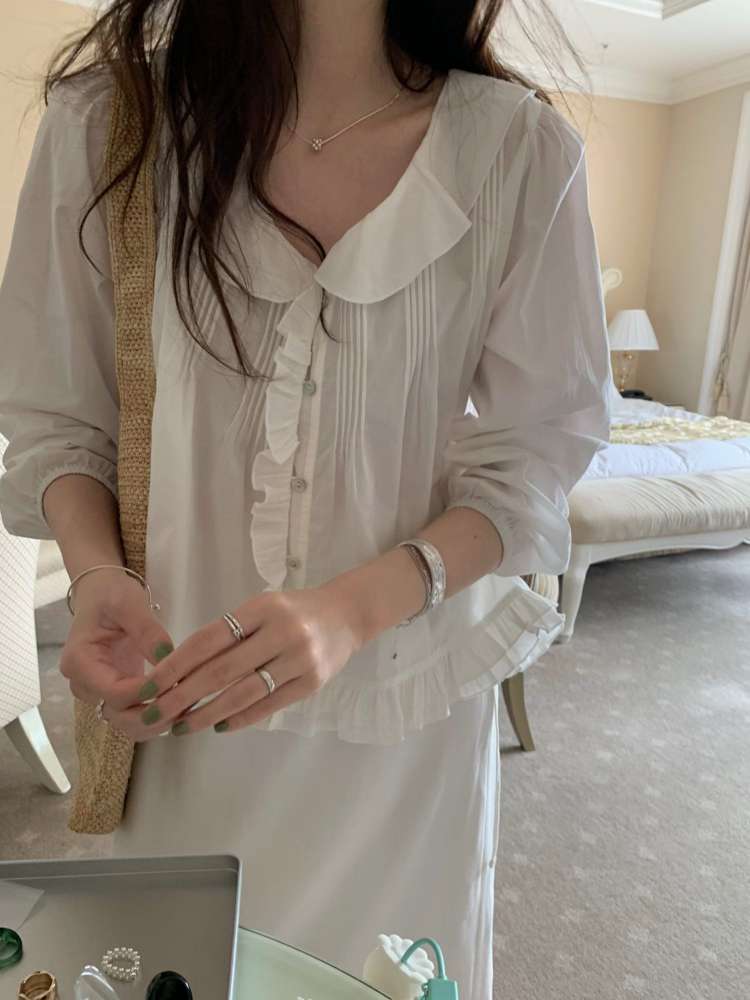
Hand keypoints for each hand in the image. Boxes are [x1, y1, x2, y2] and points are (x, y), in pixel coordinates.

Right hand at [60, 569, 175, 740]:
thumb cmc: (111, 594)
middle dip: (154, 713)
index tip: (177, 684)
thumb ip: (147, 631)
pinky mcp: (115, 693)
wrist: (102, 594)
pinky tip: (181, 704)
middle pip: (119, 715)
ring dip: (158, 720)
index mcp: (79, 662)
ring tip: (189, 704)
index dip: (147, 694)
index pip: (114, 693)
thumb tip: (167, 658)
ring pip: (127, 722)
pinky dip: (157, 714)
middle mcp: (84, 684)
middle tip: (189, 700)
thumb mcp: (129, 603)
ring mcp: (98, 692)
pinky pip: (134, 714)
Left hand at [122, 582, 364, 735]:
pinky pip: (268, 705)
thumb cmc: (294, 611)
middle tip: (156, 714)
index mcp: (261, 608)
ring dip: (207, 713)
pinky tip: (219, 726)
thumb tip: (181, 671)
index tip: (150, 685)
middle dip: (183, 696)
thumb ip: (229, 634)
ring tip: (182, 727)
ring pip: (243, 693)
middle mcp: (281, 632)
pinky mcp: (312, 682)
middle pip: (221, 671)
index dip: (175, 665)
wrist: (347, 615)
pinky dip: (240, 718)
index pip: (208, 640)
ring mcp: (299, 658)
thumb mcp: (262, 608)